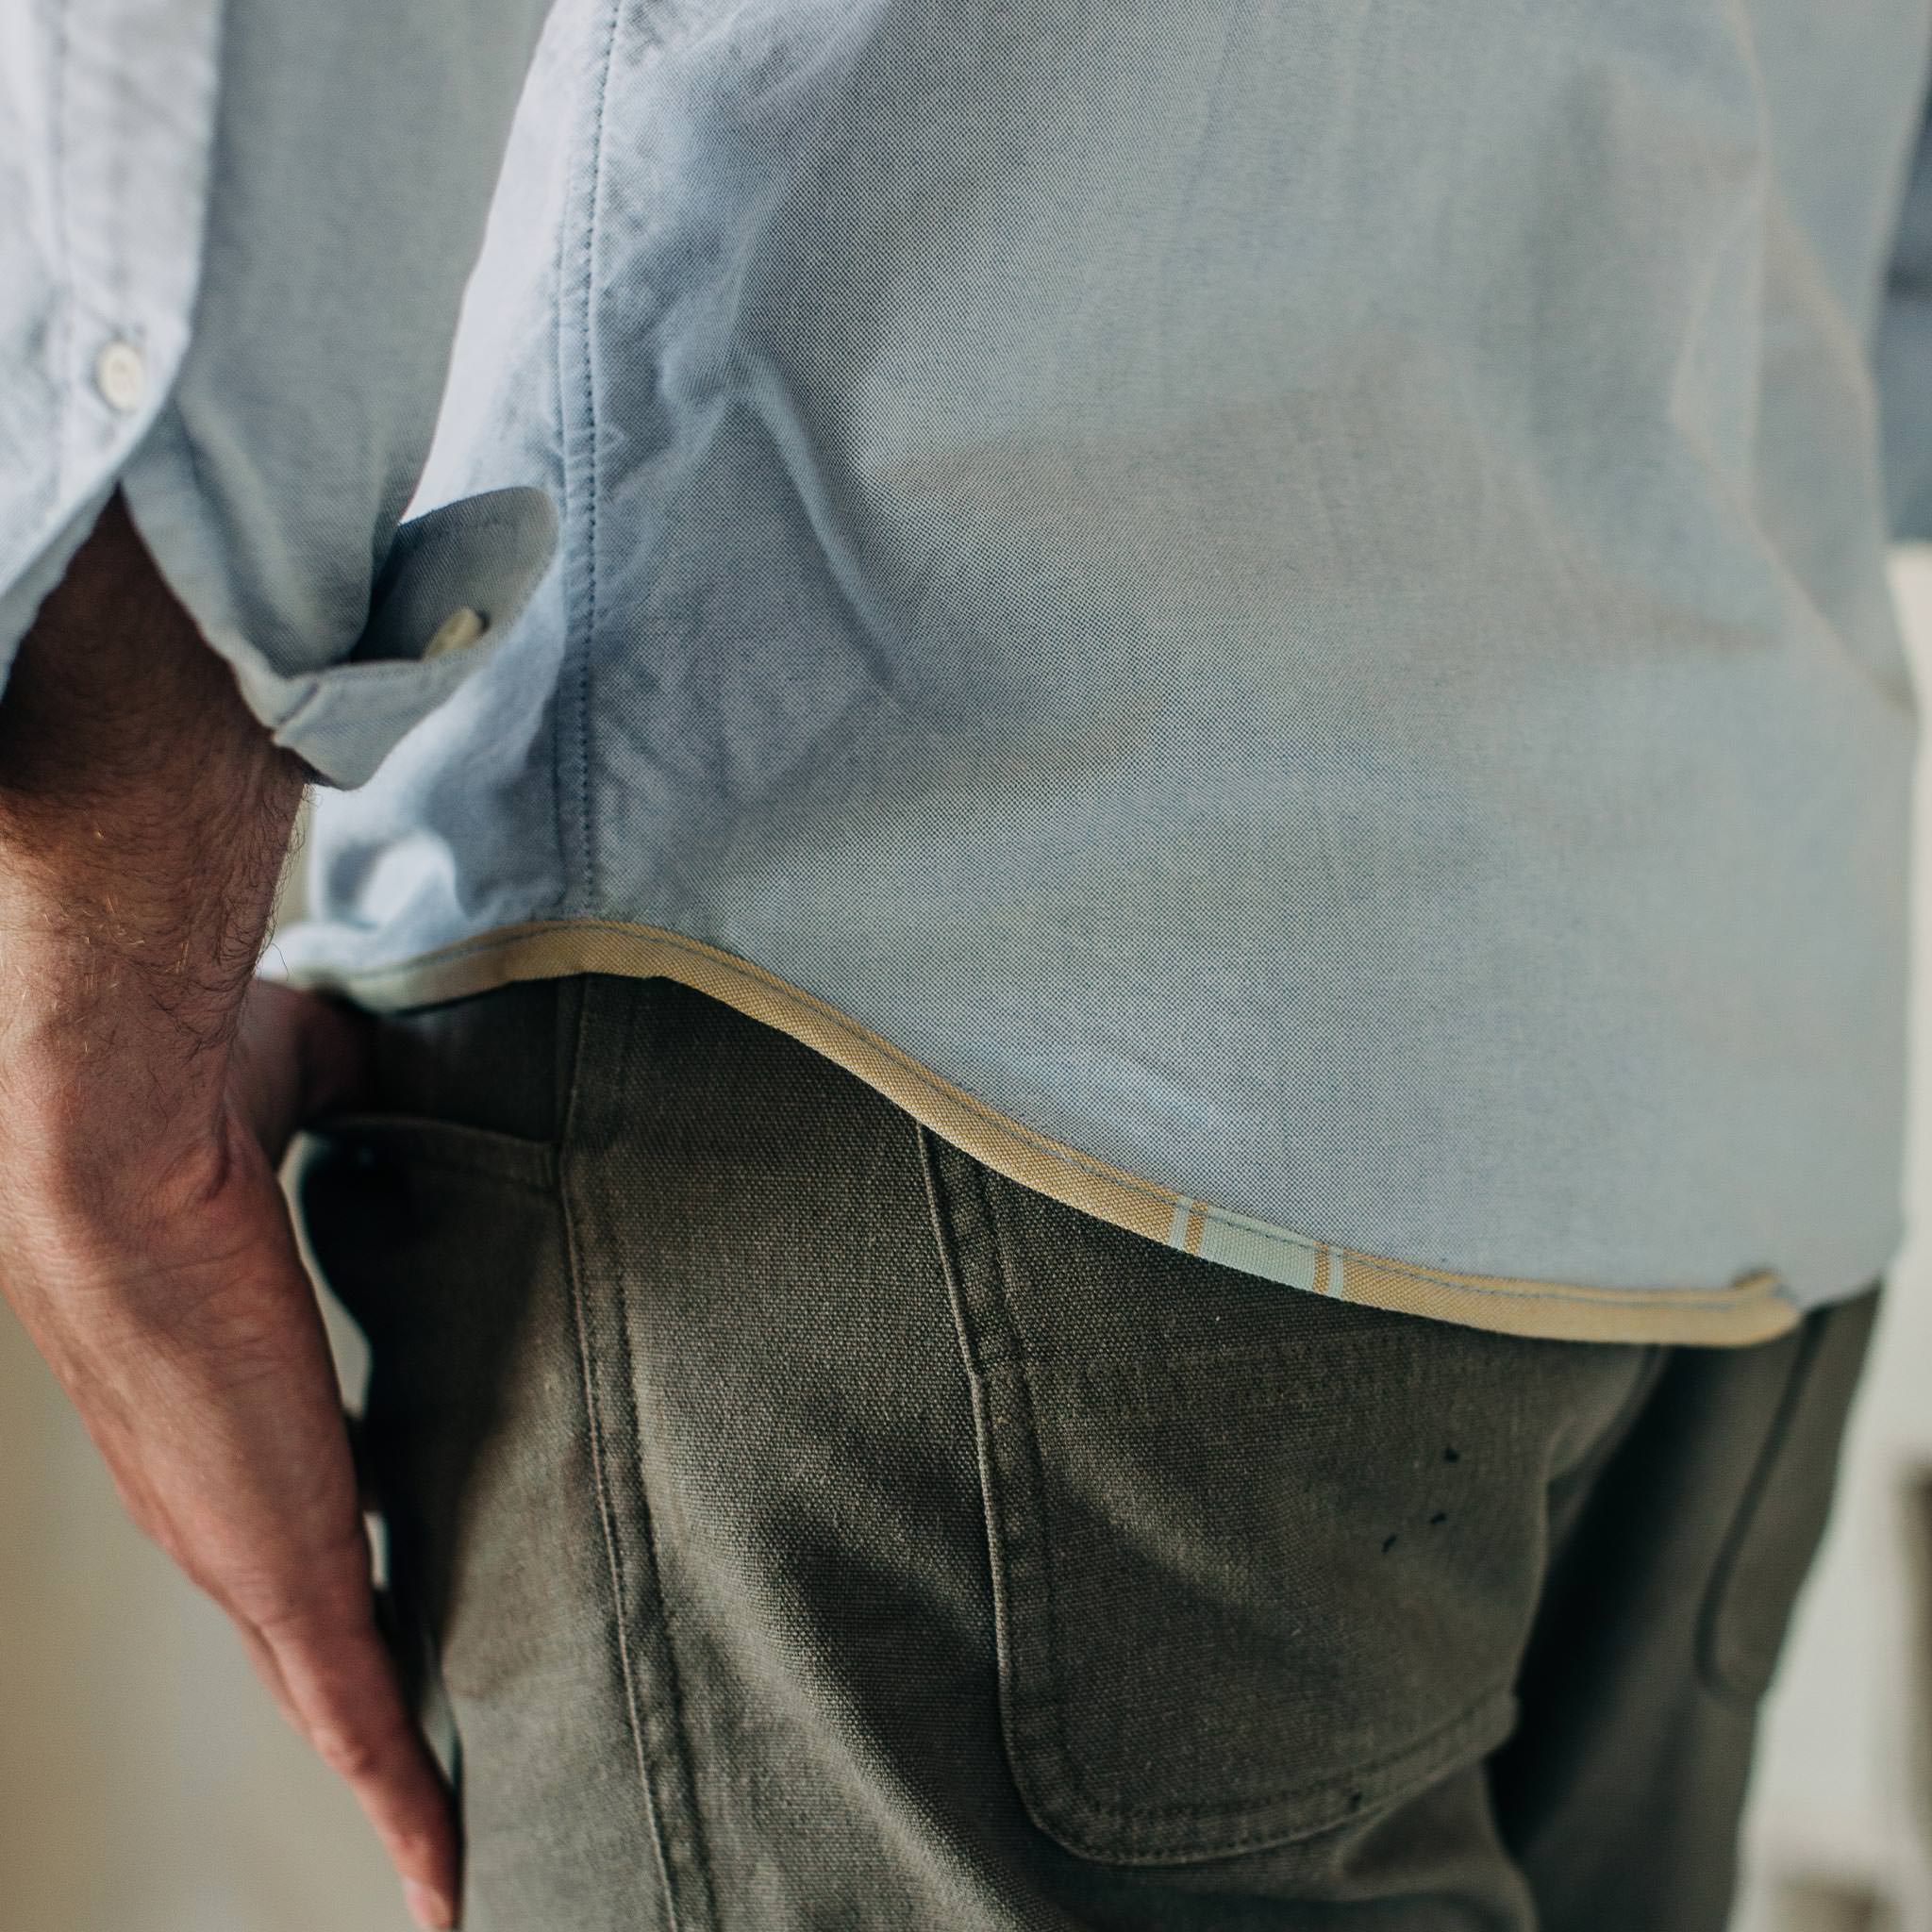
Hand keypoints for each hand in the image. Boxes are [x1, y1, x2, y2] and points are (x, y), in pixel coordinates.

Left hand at [2, 977, 460, 1928]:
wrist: (112, 1139)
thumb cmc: (199, 1100)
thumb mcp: (309, 1100)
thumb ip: (356, 1104)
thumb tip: (401, 1057)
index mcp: (233, 1415)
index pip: (301, 1523)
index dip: (356, 1577)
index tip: (414, 1615)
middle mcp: (224, 1507)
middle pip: (311, 1642)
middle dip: (380, 1714)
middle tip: (453, 1783)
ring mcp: (247, 1548)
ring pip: (334, 1702)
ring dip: (397, 1779)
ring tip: (462, 1849)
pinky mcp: (282, 1571)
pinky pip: (359, 1720)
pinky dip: (406, 1805)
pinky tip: (447, 1879)